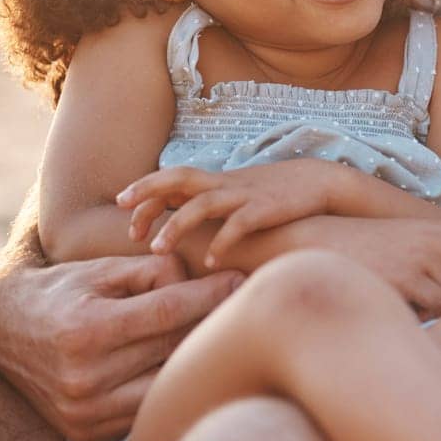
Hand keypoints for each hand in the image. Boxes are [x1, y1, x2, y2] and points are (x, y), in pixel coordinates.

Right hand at [0, 254, 243, 440]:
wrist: (3, 332)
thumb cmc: (64, 291)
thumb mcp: (103, 270)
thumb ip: (156, 273)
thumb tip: (214, 283)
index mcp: (86, 332)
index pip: (169, 312)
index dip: (211, 294)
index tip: (241, 280)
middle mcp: (85, 378)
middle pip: (173, 348)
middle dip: (208, 322)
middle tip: (236, 305)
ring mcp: (86, 412)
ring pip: (168, 384)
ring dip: (194, 360)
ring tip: (214, 336)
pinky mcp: (88, 432)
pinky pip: (147, 409)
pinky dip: (168, 388)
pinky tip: (187, 367)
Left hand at [118, 161, 343, 266]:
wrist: (318, 181)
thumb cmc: (273, 194)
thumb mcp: (236, 192)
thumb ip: (208, 200)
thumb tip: (176, 213)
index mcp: (215, 180)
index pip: (170, 178)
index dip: (143, 191)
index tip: (122, 208)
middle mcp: (224, 184)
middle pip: (178, 178)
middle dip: (147, 193)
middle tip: (124, 216)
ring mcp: (244, 195)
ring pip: (202, 203)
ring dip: (176, 225)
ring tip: (158, 250)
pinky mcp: (265, 209)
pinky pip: (238, 225)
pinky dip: (221, 242)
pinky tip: (210, 262)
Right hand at [290, 216, 440, 318]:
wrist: (323, 243)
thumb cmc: (366, 250)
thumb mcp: (407, 240)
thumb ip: (437, 252)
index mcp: (436, 229)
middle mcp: (434, 241)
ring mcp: (422, 260)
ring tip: (422, 302)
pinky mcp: (407, 280)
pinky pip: (436, 307)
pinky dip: (427, 314)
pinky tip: (407, 308)